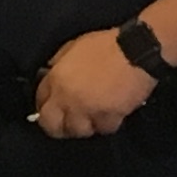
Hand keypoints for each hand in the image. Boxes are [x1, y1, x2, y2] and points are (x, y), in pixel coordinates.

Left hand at [33, 27, 156, 139]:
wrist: (136, 50)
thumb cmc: (105, 45)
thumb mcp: (72, 48)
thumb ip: (59, 65)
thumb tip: (50, 75)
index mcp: (57, 80)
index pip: (40, 104)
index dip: (45, 108)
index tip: (53, 110)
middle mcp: (68, 99)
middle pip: (53, 127)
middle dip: (58, 127)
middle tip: (68, 123)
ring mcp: (89, 110)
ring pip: (80, 131)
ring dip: (85, 126)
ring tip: (92, 119)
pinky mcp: (111, 117)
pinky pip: (104, 128)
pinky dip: (107, 124)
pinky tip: (110, 116)